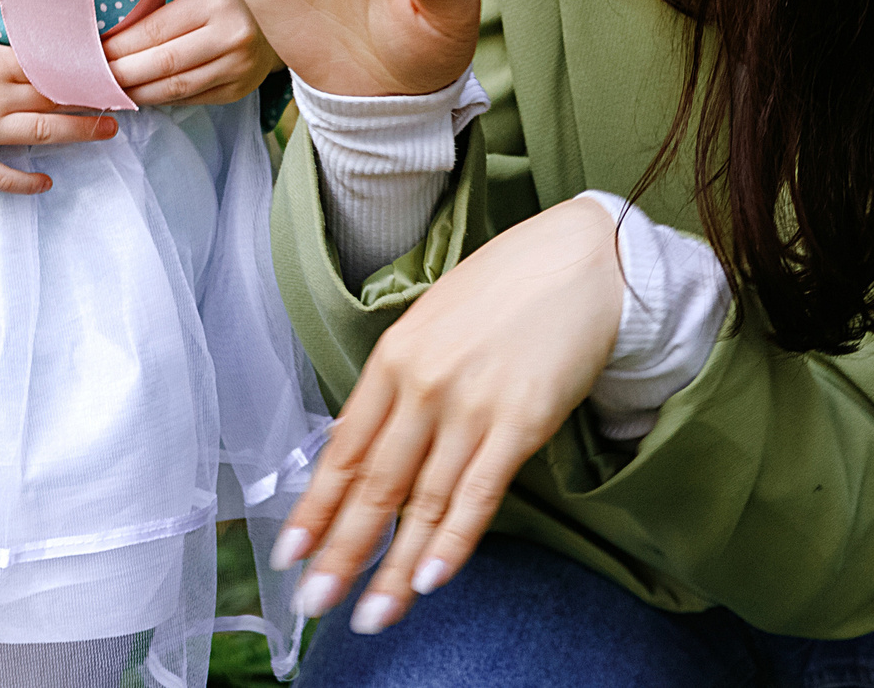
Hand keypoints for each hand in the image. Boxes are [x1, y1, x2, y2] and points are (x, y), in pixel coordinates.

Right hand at [0, 36, 118, 193]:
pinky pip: (2, 176)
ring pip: (42, 134)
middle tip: (126, 102)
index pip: (54, 67)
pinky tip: (47, 182)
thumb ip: (4, 56)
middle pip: (57, 100)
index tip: (115, 70)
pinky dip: (27, 181)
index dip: (88, 70)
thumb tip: (47, 59)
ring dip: (80, 133)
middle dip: (95, 101)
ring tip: (107, 131)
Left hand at [102, 0, 280, 107]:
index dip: (118, 46)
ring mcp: (238, 68)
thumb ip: (161, 17)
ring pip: (175, 88)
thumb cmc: (221, 5)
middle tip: (90, 78)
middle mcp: (230, 36)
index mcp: (214, 3)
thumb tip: (108, 42)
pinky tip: (139, 96)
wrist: (275, 24)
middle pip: (162, 63)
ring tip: (109, 92)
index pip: (154, 30)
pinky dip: (159, 99)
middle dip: (121, 73)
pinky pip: (190, 99)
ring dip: (136, 92)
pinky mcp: (238, 91)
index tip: (90, 53)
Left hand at [275, 198, 623, 632]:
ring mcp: (471, 405)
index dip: (315, 507)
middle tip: (315, 602)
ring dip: (394, 567)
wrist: (582, 260)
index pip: (343, 450)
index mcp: (392, 358)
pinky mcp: (520, 422)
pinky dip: (453, 542)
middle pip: (374, 485)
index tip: (291, 553)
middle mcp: (422, 384)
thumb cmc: (505, 290)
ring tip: (370, 614)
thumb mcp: (432, 324)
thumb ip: (399, 385)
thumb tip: (368, 447)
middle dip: (341, 551)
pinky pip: (478, 494)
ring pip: (422, 502)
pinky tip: (430, 580)